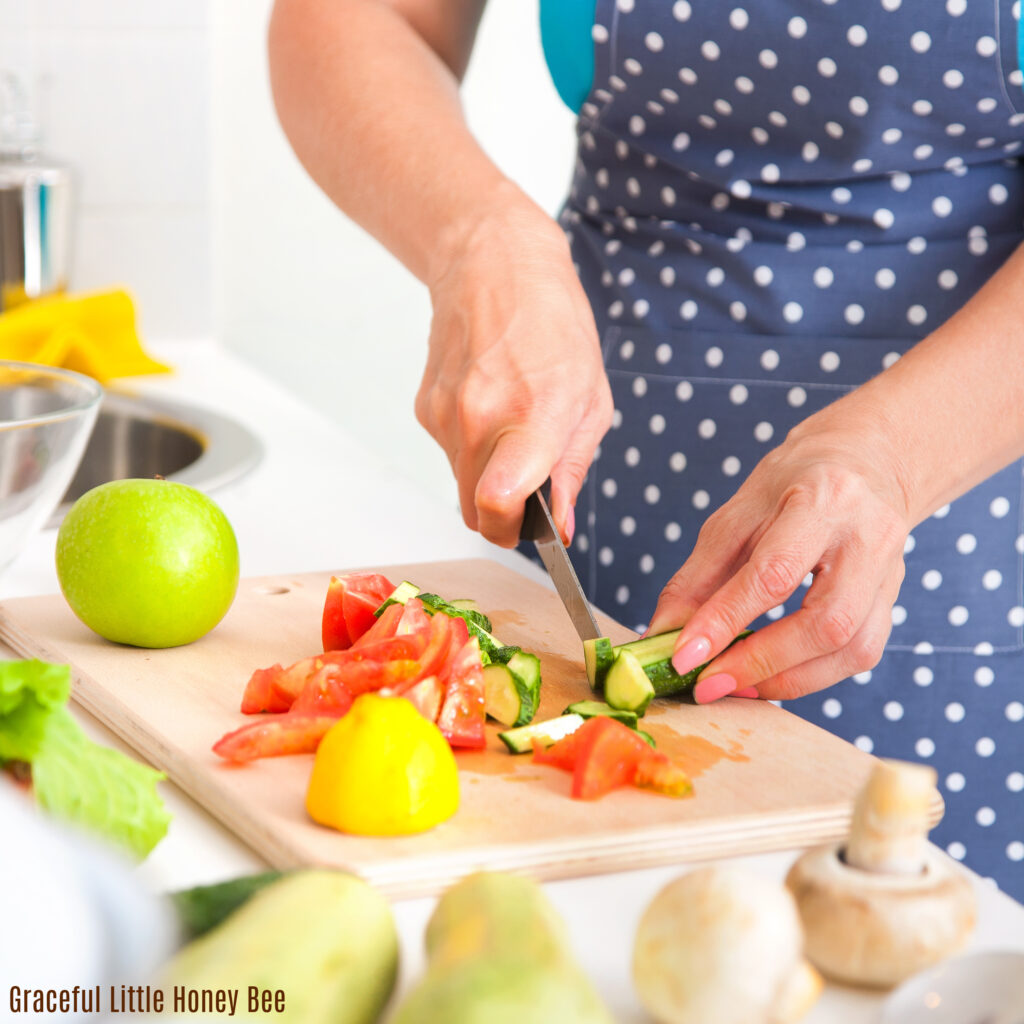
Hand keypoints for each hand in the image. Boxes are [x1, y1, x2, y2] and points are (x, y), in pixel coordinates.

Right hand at [416, 199, 612, 546]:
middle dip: (502, 515)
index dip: (513, 530)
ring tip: (514, 427)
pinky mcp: (425, 408)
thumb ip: (573, 469)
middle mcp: (478, 419)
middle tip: (530, 487)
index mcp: (531, 415)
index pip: (497, 504)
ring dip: (488, 477)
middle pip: (474, 512)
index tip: (532, 527)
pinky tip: (490, 406)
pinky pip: (450, 454)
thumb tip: (560, 527)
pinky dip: (471, 448)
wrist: (492, 263)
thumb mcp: (592, 398)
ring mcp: (444, 414)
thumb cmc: (554, 325)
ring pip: (461, 485)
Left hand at [646, 415, 912, 702]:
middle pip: (825, 622)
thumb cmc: (793, 484)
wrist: (864, 462)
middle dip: (760, 662)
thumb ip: (697, 577)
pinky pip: (860, 655)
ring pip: (851, 648)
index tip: (684, 657)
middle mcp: (869, 538)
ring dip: (786, 680)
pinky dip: (810, 676)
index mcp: (823, 500)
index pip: (773, 573)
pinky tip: (770, 677)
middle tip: (708, 682)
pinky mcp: (893, 601)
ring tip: (734, 684)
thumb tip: (664, 634)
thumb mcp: (734, 516)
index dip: (725, 620)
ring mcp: (891, 573)